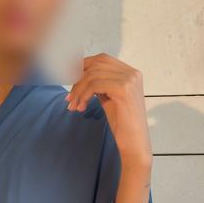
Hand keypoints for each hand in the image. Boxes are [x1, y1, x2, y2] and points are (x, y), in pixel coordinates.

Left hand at [66, 54, 151, 172]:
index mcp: (130, 72)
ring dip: (78, 90)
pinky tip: (80, 107)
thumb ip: (99, 83)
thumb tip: (77, 72)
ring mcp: (129, 80)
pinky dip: (83, 95)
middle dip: (78, 79)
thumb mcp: (108, 97)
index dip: (83, 66)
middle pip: (96, 65)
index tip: (69, 79)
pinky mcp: (124, 89)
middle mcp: (132, 73)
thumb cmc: (122, 122)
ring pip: (93, 75)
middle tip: (69, 97)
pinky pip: (95, 85)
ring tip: (73, 106)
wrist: (134, 142)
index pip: (102, 59)